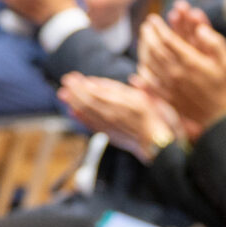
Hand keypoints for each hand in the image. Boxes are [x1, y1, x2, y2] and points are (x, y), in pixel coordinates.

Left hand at [58, 72, 175, 153]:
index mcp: (128, 103)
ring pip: (89, 112)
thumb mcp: (158, 102)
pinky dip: (81, 118)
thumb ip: (145, 90)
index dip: (86, 84)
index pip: (102, 91)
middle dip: (76, 90)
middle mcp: (117, 114)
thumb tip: (134, 79)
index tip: (75, 77)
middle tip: (65, 82)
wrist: (161, 148)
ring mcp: (112, 126)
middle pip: (91, 100)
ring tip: (63, 94)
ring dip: (74, 102)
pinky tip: (72, 112)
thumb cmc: (162, 124)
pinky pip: (93, 125)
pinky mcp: (111, 135)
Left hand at [137, 11, 225, 136]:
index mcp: (190, 61)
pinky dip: (143, 72)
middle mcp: (176, 72)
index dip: (158, 27)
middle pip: (154, 49)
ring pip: (149, 63)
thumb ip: (215, 43)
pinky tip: (142, 66)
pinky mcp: (167, 97)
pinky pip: (149, 82)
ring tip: (143, 40)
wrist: (220, 119)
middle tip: (146, 26)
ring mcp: (169, 86)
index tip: (153, 18)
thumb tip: (200, 30)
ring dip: (143, 49)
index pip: (167, 39)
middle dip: (148, 34)